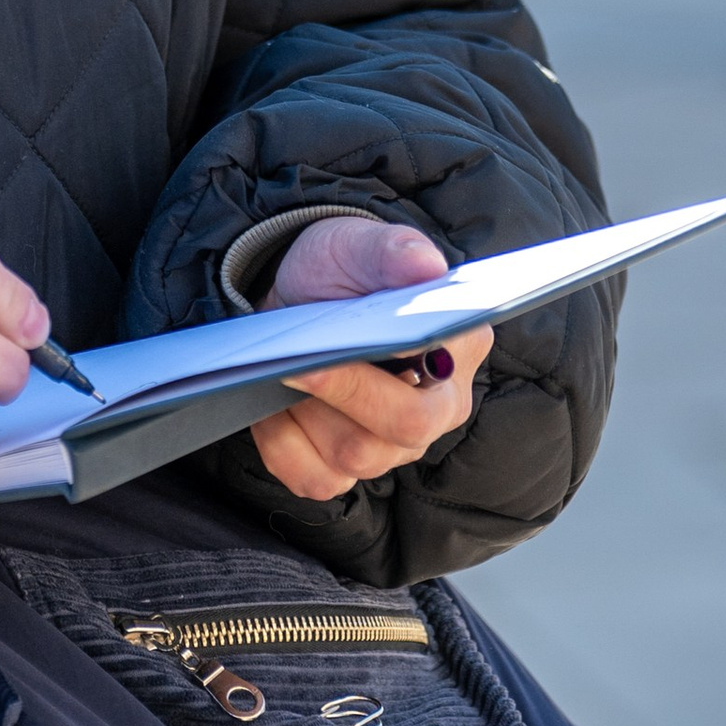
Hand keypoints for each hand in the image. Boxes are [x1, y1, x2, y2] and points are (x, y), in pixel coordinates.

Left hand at [249, 215, 489, 503]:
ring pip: (352, 459)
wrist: (297, 295)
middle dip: (338, 395)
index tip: (333, 349)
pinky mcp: (346, 468)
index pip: (434, 391)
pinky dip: (282, 444)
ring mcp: (392, 447)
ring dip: (305, 416)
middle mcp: (436, 411)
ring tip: (278, 370)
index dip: (379, 381)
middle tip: (291, 360)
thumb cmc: (341, 272)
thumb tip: (425, 265)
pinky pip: (315, 479)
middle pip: (400, 433)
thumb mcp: (359, 246)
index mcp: (457, 355)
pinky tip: (268, 408)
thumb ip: (393, 252)